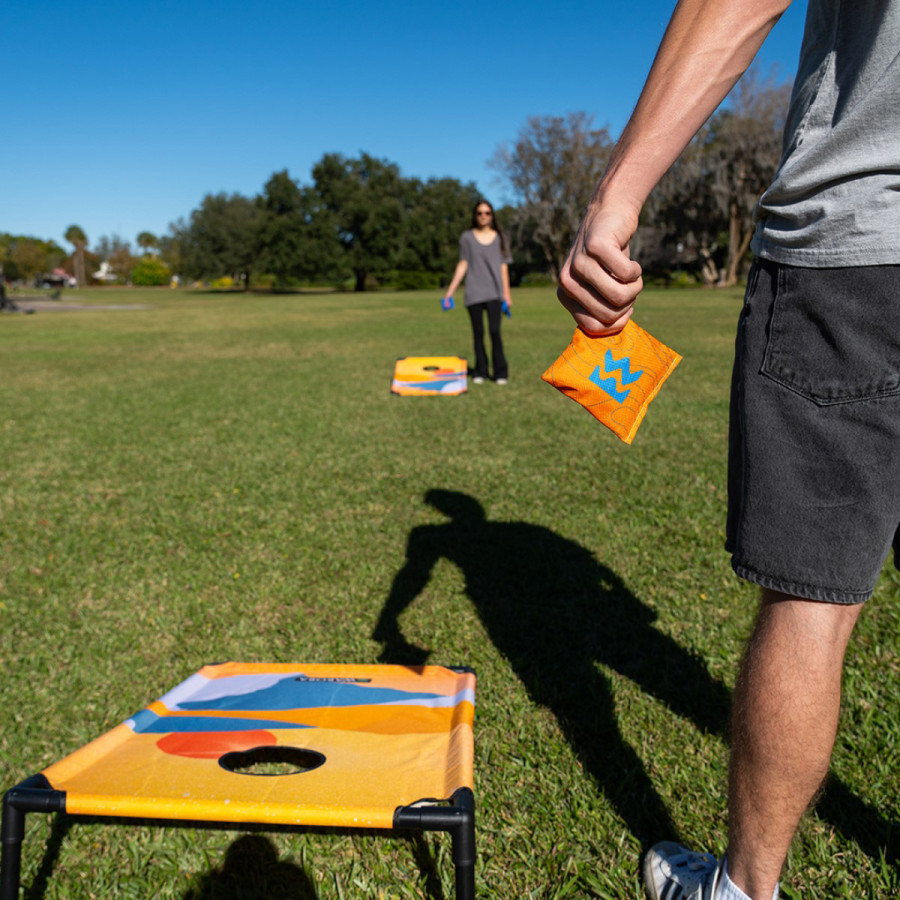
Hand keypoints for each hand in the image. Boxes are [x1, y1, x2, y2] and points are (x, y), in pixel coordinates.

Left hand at [557, 199, 642, 334]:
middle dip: (628, 303)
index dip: (617, 321)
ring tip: (632, 274)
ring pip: (619, 297)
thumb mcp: (601, 286)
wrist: (610, 213)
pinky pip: (626, 274)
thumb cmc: (609, 257)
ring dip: (635, 287)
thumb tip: (613, 334)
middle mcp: (566, 281)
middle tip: (629, 285)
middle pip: (608, 315)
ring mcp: (578, 263)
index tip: (624, 305)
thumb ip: (601, 309)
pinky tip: (632, 261)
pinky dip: (636, 271)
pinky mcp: (595, 247)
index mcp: (565, 295)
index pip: (594, 328)